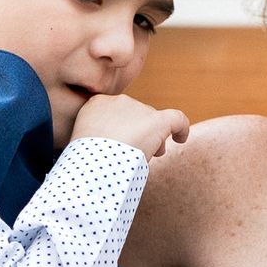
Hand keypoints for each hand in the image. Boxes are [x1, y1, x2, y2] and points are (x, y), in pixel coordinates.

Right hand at [72, 93, 190, 161]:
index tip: (121, 145)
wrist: (94, 165)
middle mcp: (119, 101)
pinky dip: (181, 129)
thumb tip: (112, 146)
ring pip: (153, 120)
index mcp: (97, 104)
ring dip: (154, 136)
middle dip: (140, 132)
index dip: (122, 127)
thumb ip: (98, 137)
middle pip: (136, 115)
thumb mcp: (85, 143)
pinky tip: (181, 139)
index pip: (116, 112)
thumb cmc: (86, 162)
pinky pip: (177, 119)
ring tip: (152, 155)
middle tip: (139, 153)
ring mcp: (139, 109)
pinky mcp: (158, 121)